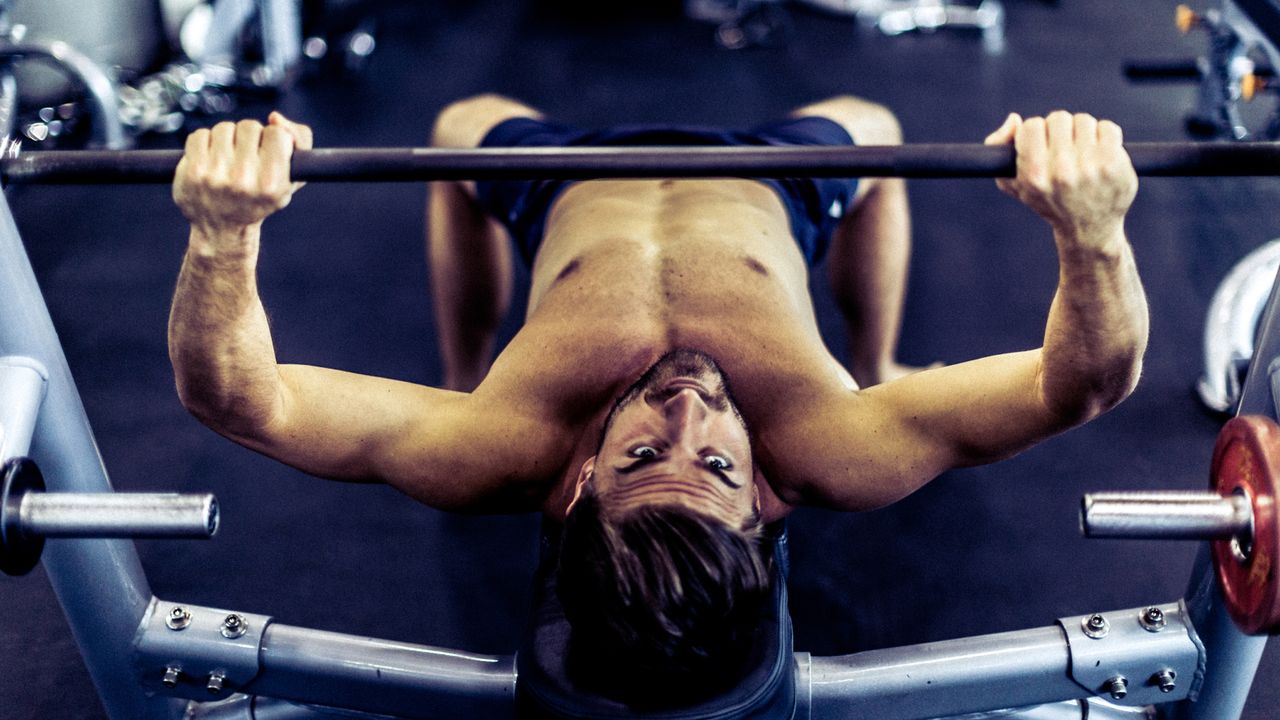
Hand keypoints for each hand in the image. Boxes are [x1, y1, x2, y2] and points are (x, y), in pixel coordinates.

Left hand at [173, 112, 313, 243]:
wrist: (222, 228)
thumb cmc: (261, 199)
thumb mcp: (293, 178)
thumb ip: (300, 141)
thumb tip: (275, 117)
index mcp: (272, 184)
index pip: (277, 133)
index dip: (274, 139)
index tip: (269, 152)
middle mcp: (244, 181)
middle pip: (250, 126)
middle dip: (249, 137)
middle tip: (247, 157)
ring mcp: (215, 175)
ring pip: (224, 128)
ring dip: (227, 138)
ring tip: (228, 158)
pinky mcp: (192, 171)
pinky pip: (199, 135)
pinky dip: (205, 143)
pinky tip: (210, 160)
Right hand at [985, 111, 1136, 241]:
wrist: (1088, 229)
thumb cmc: (1048, 201)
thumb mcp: (1014, 183)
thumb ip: (999, 147)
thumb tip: (1014, 119)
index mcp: (1034, 176)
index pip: (1031, 125)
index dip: (1037, 131)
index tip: (1043, 142)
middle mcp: (1061, 172)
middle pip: (1058, 119)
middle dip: (1061, 129)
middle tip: (1065, 146)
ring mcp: (1090, 167)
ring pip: (1084, 121)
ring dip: (1083, 132)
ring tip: (1083, 152)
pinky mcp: (1114, 164)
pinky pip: (1108, 128)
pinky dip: (1105, 136)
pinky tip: (1101, 153)